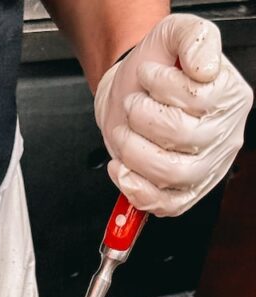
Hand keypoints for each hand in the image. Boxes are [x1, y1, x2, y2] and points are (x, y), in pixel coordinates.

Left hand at [94, 14, 252, 216]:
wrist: (128, 91)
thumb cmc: (155, 67)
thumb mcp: (175, 34)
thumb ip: (195, 38)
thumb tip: (204, 68)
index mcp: (230, 98)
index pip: (199, 99)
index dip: (163, 88)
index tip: (148, 75)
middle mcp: (223, 135)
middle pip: (183, 137)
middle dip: (143, 118)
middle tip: (132, 105)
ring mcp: (203, 169)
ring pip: (171, 173)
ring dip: (135, 152)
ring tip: (125, 132)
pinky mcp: (182, 194)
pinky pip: (164, 205)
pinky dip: (135, 189)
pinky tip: (122, 167)